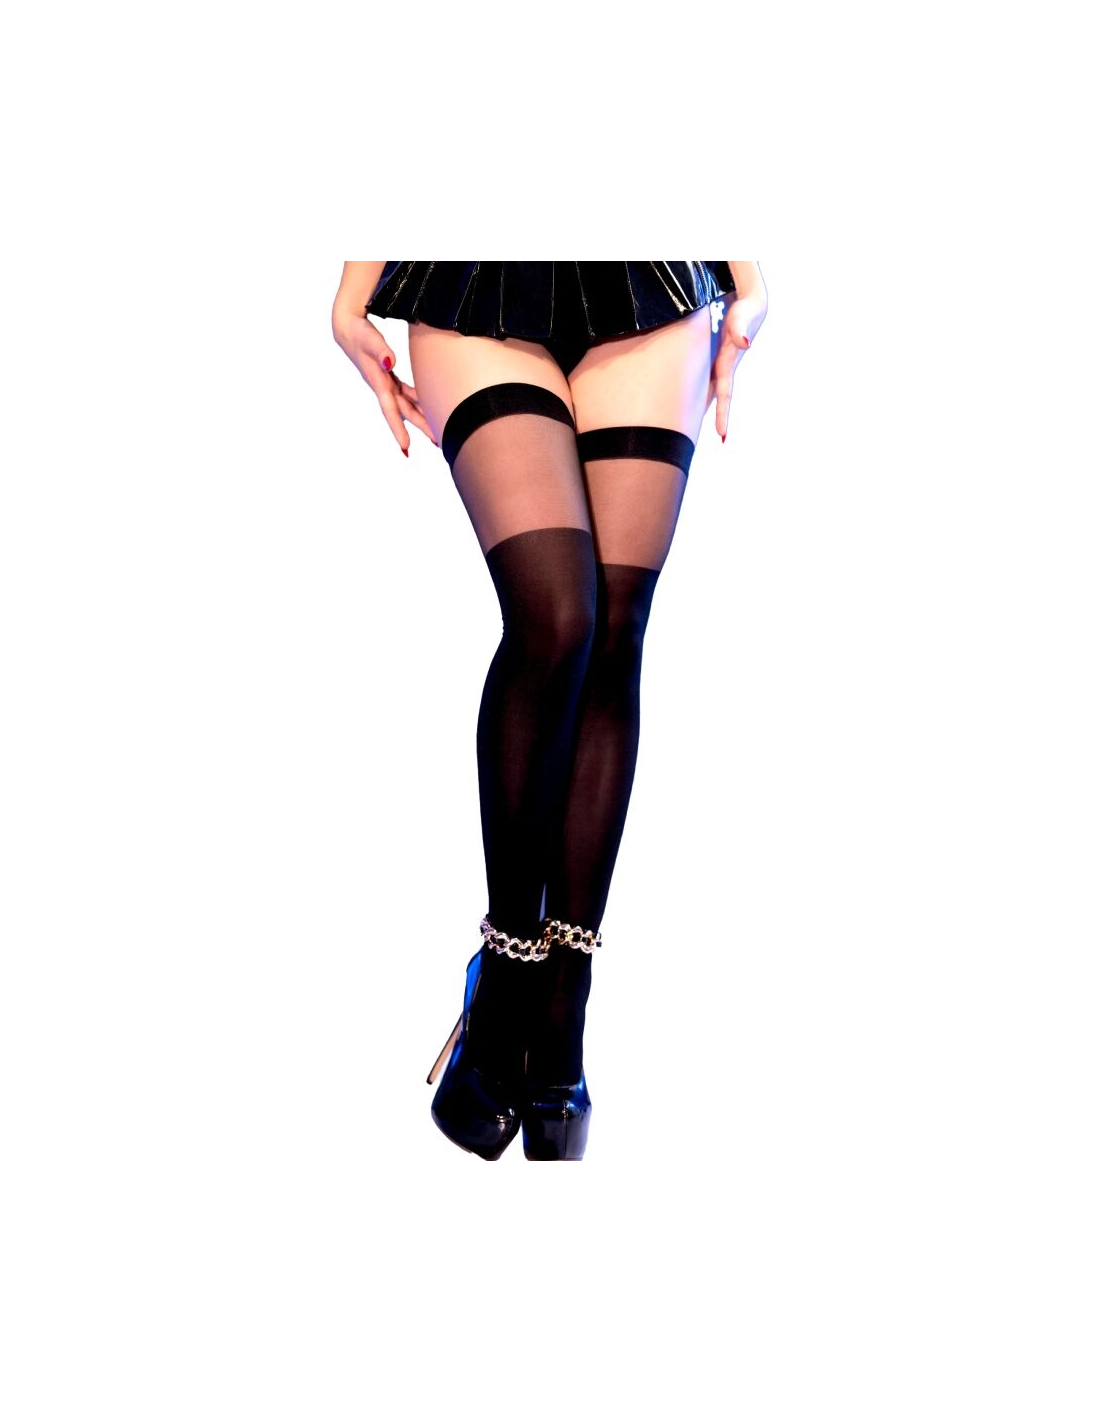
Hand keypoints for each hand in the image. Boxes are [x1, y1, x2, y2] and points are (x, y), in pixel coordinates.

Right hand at [332, 307, 435, 456]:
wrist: (348, 328)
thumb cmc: (359, 334)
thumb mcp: (369, 340)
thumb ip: (380, 351)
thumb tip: (391, 363)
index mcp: (378, 382)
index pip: (390, 409)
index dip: (397, 428)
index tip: (406, 447)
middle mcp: (383, 387)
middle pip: (404, 411)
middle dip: (420, 426)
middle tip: (438, 442)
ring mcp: (387, 384)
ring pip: (407, 405)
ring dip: (421, 419)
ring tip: (436, 434)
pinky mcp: (390, 378)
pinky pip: (407, 395)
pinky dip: (418, 403)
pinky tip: (430, 408)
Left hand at [708, 282, 767, 443]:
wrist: (750, 303)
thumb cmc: (744, 310)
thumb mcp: (741, 317)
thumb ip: (740, 329)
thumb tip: (745, 343)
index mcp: (728, 365)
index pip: (725, 395)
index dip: (723, 415)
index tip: (722, 436)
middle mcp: (724, 368)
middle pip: (717, 398)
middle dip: (718, 418)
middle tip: (716, 440)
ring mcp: (720, 363)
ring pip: (710, 389)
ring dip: (706, 406)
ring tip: (697, 425)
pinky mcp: (715, 355)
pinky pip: (706, 376)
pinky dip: (700, 389)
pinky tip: (689, 396)